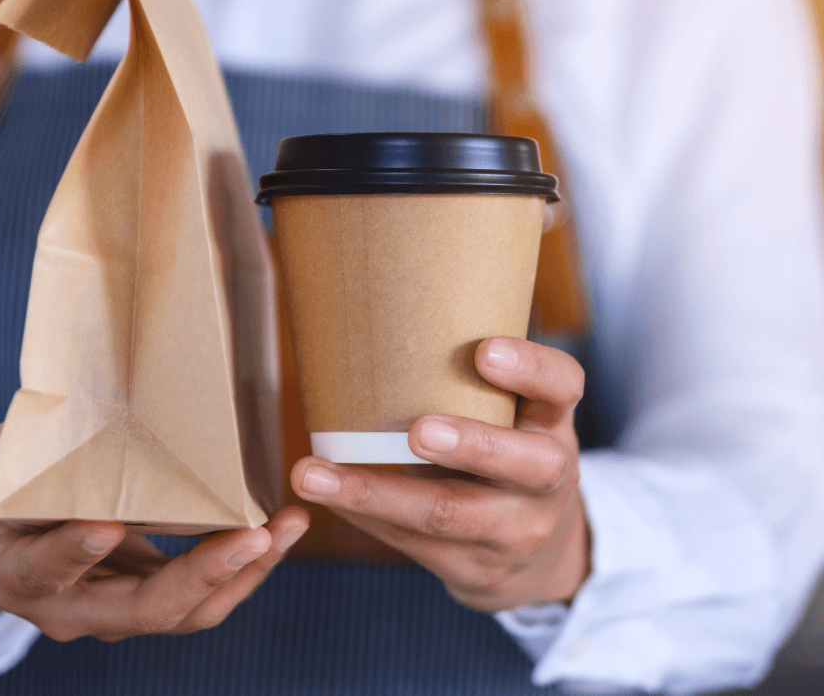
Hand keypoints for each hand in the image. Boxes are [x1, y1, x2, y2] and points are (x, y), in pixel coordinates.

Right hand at [0, 425, 308, 639]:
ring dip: (241, 574)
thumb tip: (10, 436)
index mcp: (14, 577)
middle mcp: (70, 607)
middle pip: (141, 610)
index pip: (44, 574)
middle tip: (252, 537)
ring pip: (185, 611)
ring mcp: (114, 606)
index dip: (73, 554)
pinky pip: (201, 593)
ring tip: (287, 529)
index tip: (105, 524)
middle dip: (201, 576)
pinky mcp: (146, 590)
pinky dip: (243, 565)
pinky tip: (279, 529)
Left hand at [290, 337, 589, 611]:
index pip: (562, 386)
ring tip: (314, 472)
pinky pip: (414, 541)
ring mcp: (516, 528)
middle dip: (470, 445)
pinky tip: (325, 494)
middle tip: (417, 430)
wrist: (538, 552)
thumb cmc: (504, 450)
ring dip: (376, 493)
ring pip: (449, 513)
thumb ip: (472, 381)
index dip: (530, 368)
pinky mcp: (475, 566)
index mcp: (553, 421)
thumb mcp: (511, 415)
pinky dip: (364, 513)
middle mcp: (548, 477)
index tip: (485, 350)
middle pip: (522, 463)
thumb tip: (379, 309)